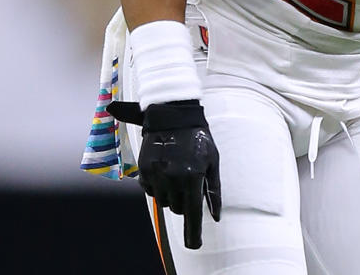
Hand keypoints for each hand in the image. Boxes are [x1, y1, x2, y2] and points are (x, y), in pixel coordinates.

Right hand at [108, 99, 221, 248]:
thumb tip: (215, 216)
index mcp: (193, 176)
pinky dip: (157, 187)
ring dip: (170, 195)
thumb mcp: (213, 161)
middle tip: (188, 183)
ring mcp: (157, 175)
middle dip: (183, 202)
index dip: (193, 232)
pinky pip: (150, 191)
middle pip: (177, 209)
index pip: (192, 212)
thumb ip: (214, 190)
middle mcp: (174, 178)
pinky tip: (164, 170)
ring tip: (177, 173)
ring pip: (163, 202)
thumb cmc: (199, 138)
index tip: (194, 245)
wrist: (174, 115)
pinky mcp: (144, 171)